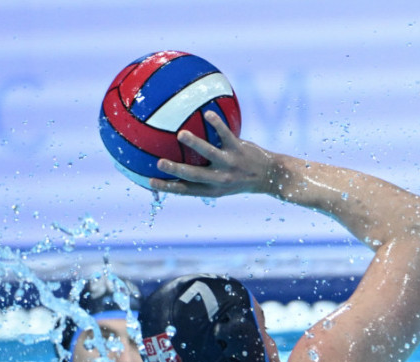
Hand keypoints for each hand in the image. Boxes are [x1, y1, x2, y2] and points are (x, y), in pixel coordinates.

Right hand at [150, 111, 277, 196]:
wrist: (270, 176)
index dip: (167, 187)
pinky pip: (226, 135)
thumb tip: (176, 166)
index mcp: (211, 189)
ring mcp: (230, 164)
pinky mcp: (239, 150)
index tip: (149, 181)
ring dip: (195, 144)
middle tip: (159, 162)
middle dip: (176, 170)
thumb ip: (201, 178)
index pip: (185, 190)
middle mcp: (220, 179)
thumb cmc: (239, 179)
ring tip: (181, 134)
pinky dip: (217, 124)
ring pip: (210, 153)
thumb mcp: (221, 185)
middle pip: (194, 176)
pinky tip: (207, 113)